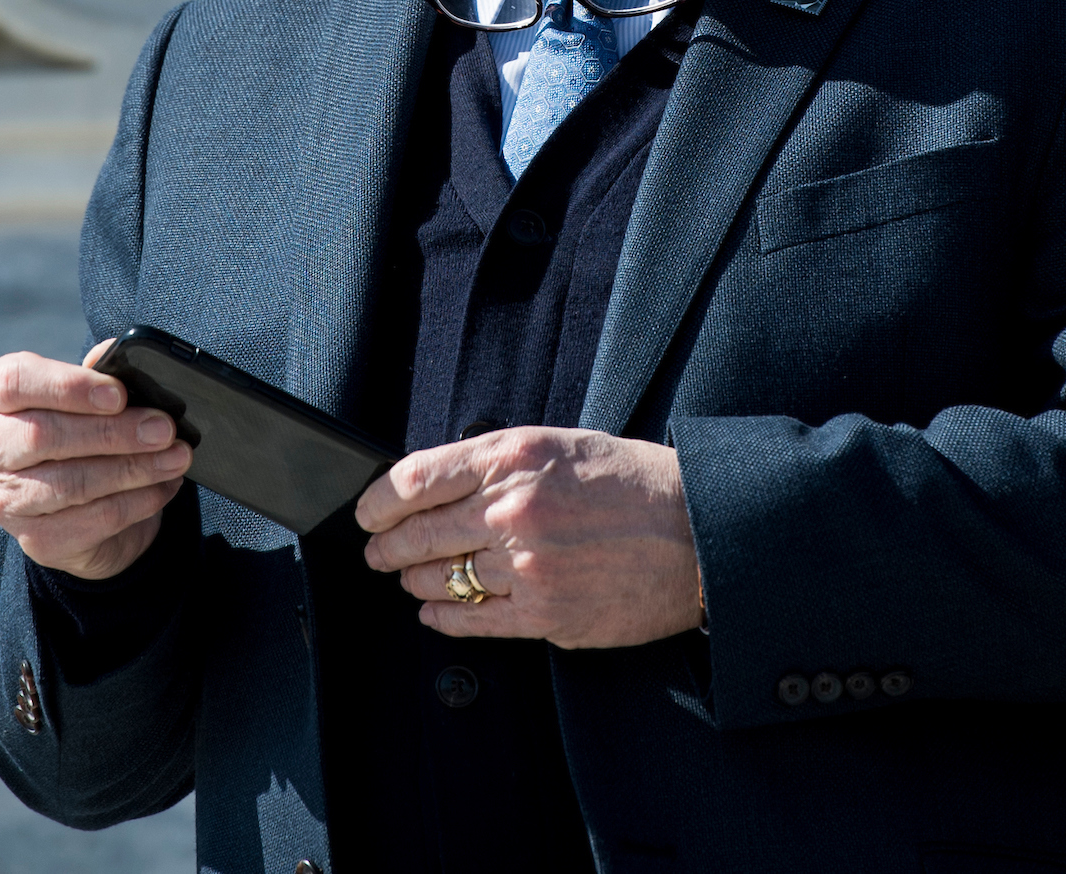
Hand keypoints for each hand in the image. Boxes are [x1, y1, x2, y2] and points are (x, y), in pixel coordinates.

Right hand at [0, 339, 191, 579]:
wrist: (74, 507)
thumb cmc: (77, 432)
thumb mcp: (84, 397)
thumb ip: (98, 374)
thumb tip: (120, 356)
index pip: (15, 381)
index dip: (68, 387)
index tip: (118, 394)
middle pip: (45, 435)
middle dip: (114, 432)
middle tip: (164, 429)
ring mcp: (5, 499)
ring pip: (73, 483)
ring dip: (134, 469)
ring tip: (176, 458)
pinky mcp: (35, 540)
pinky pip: (94, 520)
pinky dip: (137, 502)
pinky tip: (163, 486)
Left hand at [355, 427, 701, 646]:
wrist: (698, 530)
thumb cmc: (631, 482)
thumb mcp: (556, 445)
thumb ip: (495, 463)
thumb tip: (435, 485)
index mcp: (510, 458)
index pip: (413, 480)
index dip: (377, 502)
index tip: (367, 513)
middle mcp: (511, 510)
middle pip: (417, 534)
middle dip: (386, 547)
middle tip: (377, 552)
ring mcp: (527, 566)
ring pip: (439, 579)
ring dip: (415, 581)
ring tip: (411, 578)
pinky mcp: (546, 613)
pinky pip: (473, 621)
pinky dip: (444, 619)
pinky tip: (435, 614)